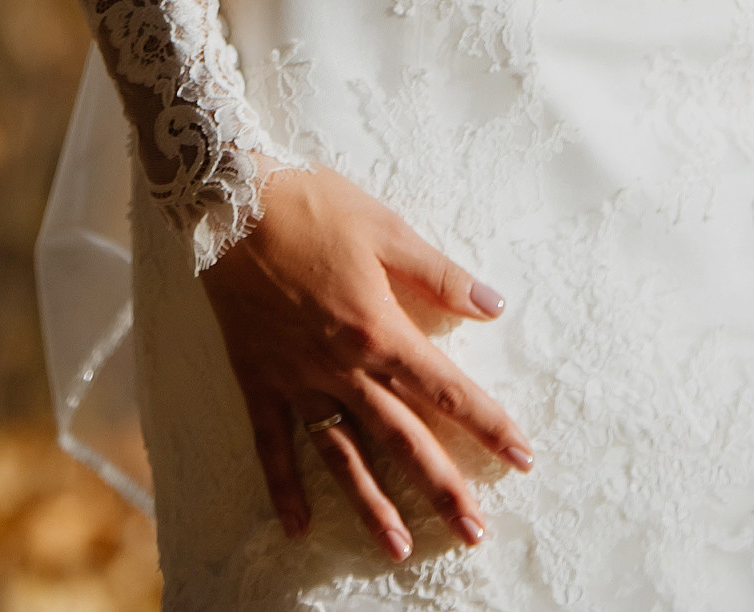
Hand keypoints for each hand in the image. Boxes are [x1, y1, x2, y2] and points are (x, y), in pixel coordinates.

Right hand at [201, 164, 531, 562]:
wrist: (231, 205)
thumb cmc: (315, 208)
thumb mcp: (387, 230)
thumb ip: (440, 276)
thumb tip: (494, 306)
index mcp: (380, 330)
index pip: (445, 388)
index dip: (488, 423)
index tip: (522, 457)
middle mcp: (343, 368)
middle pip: (403, 437)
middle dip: (443, 485)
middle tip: (475, 531)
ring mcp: (299, 381)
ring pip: (343, 455)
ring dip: (373, 504)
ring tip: (400, 549)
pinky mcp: (259, 382)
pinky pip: (273, 446)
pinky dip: (284, 487)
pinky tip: (298, 527)